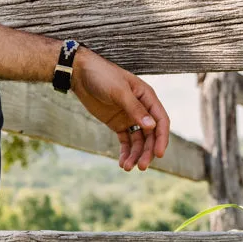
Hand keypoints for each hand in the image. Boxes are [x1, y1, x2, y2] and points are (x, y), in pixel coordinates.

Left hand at [70, 48, 169, 171]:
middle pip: (151, 135)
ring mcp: (130, 117)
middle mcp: (142, 109)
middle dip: (147, 152)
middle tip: (142, 167)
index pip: (161, 121)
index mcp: (147, 97)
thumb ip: (135, 109)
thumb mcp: (119, 92)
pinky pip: (125, 141)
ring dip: (135, 155)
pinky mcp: (117, 124)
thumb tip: (152, 127)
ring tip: (127, 167)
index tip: (158, 155)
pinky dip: (125, 152)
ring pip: (138, 141)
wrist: (81, 74)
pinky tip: (122, 163)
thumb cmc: (102, 76)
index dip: (162, 138)